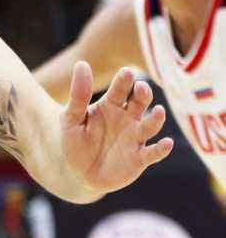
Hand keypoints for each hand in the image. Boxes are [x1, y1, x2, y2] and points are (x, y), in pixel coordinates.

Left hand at [61, 62, 172, 195]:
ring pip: (150, 125)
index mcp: (110, 106)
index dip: (124, 81)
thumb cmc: (75, 142)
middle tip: (141, 88)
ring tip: (157, 111)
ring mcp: (135, 138)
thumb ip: (78, 95)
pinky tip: (166, 143)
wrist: (77, 174)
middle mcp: (127, 119)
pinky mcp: (140, 158)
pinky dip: (161, 149)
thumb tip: (81, 64)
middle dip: (143, 94)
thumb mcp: (71, 119)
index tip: (126, 72)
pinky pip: (153, 153)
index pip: (120, 89)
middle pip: (140, 102)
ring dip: (156, 118)